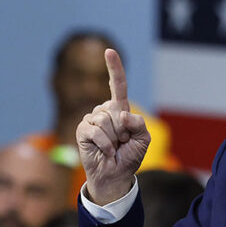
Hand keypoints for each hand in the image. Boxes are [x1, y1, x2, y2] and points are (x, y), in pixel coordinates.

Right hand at [76, 49, 150, 204]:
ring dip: (114, 138)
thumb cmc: (129, 156)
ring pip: (106, 121)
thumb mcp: (143, 139)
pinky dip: (105, 144)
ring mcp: (91, 119)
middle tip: (122, 142)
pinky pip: (96, 131)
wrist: (116, 175)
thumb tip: (121, 115)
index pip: (117, 85)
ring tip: (113, 147)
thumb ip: (139, 124)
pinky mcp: (82, 130)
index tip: (109, 51)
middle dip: (124, 129)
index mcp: (120, 109)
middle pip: (116, 109)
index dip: (114, 68)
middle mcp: (104, 111)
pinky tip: (105, 151)